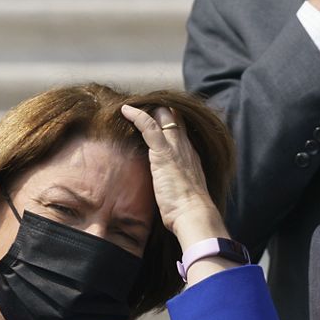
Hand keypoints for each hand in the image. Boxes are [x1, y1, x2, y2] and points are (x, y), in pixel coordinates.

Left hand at [119, 104, 229, 249]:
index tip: (157, 120)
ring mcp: (175, 147)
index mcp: (191, 156)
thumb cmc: (189, 210)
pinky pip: (148, 125)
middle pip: (175, 118)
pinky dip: (136, 115)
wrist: (194, 214)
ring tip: (132, 106)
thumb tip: (171, 194)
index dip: (170, 122)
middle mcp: (186, 147)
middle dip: (160, 111)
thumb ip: (178, 186)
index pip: (181, 131)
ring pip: (163, 117)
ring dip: (148, 109)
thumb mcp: (185, 193)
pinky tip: (125, 110)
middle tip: (143, 107)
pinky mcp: (163, 152)